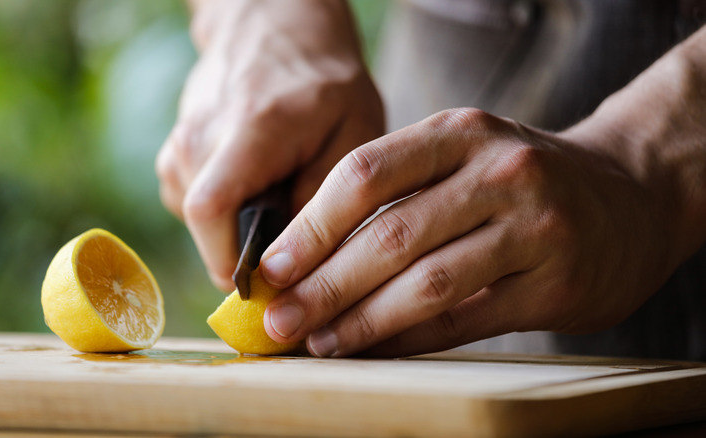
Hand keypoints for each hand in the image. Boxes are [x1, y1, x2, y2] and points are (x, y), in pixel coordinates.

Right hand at [156, 0, 383, 289]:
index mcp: (248, 131)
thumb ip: (327, 199)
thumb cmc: (324, 82)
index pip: (211, 212)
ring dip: (240, 232)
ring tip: (279, 200)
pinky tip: (258, 187)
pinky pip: (196, 209)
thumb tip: (295, 268)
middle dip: (248, 255)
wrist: (274, 30)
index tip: (275, 287)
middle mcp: (198, 139)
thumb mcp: (354, 133)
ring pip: (201, 226)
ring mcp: (179, 146)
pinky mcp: (174, 156)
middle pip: (206, 231)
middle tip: (293, 247)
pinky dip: (228, 214)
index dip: (235, 264)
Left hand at [258, 108, 683, 357]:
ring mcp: (533, 227)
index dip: (311, 226)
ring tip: (318, 341)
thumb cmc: (522, 180)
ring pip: (426, 283)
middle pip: (390, 234)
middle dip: (324, 284)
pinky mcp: (554, 283)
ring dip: (361, 320)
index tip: (271, 268)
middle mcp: (498, 172)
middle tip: (278, 318)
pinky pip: (463, 320)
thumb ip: (397, 195)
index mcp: (460, 133)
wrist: (631, 195)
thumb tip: (308, 258)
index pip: (365, 174)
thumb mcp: (464, 157)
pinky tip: (372, 350)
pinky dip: (408, 340)